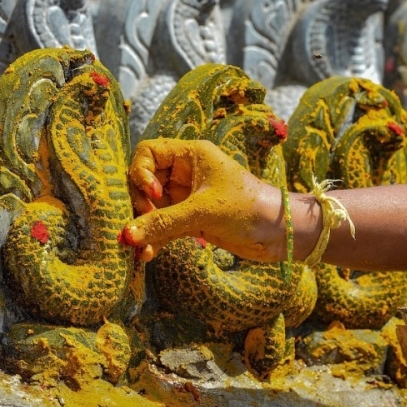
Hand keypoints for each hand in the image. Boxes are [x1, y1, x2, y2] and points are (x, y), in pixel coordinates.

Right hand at [120, 139, 284, 261]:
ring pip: (152, 207)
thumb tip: (126, 235)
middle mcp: (186, 172)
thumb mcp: (202, 212)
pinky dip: (155, 238)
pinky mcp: (192, 220)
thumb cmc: (247, 208)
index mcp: (191, 155)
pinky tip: (147, 255)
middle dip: (139, 204)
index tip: (153, 195)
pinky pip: (164, 226)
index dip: (141, 172)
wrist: (280, 233)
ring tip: (137, 247)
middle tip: (142, 223)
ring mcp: (188, 197)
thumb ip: (162, 222)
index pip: (148, 152)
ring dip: (144, 226)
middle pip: (145, 181)